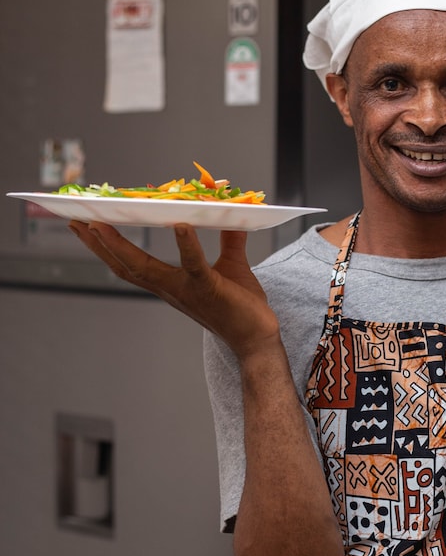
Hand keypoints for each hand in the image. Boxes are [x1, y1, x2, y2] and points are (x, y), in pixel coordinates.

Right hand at [69, 221, 279, 356]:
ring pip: (144, 268)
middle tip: (76, 221)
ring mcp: (187, 290)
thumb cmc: (243, 307)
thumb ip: (229, 240)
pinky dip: (186, 245)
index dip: (106, 247)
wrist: (259, 340)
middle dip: (98, 244)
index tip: (86, 226)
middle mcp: (171, 288)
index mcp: (171, 283)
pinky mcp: (209, 289)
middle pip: (125, 266)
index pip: (130, 264)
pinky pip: (194, 266)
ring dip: (121, 246)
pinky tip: (180, 225)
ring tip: (101, 223)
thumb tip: (232, 215)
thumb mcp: (233, 266)